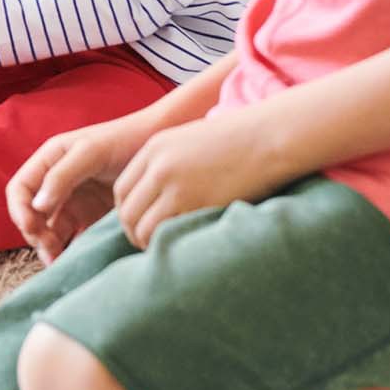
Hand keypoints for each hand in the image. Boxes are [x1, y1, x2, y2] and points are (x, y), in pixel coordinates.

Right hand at [7, 111, 160, 263]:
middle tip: (51, 252)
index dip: (20, 211)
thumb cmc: (122, 141)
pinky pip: (75, 239)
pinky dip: (72, 252)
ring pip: (51, 231)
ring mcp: (75, 202)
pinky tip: (79, 261)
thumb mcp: (89, 152)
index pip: (20, 190)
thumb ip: (61, 176)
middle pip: (33, 215)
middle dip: (36, 235)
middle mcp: (57, 184)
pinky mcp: (93, 219)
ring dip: (51, 248)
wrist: (159, 145)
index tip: (32, 229)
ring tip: (62, 264)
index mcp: (49, 162)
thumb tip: (37, 206)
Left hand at [110, 109, 284, 250]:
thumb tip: (159, 196)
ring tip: (166, 252)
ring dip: (149, 244)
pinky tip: (183, 249)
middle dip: (134, 233)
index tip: (139, 226)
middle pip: (128, 212)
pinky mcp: (198, 205)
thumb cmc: (236, 140)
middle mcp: (159, 167)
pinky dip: (171, 246)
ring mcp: (177, 187)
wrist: (266, 138)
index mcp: (154, 148)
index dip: (128, 213)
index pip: (123, 190)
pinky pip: (170, 234)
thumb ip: (168, 163)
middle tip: (149, 246)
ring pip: (143, 228)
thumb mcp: (189, 141)